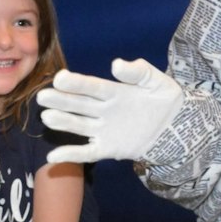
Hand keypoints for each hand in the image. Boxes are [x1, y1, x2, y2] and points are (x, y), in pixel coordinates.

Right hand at [37, 59, 183, 164]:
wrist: (177, 128)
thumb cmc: (165, 100)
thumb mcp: (157, 82)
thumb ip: (139, 72)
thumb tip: (117, 64)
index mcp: (113, 91)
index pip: (92, 86)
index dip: (77, 83)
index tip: (60, 78)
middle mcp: (103, 109)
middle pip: (79, 104)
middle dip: (62, 100)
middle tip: (43, 96)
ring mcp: (103, 129)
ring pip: (79, 125)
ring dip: (63, 123)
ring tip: (47, 118)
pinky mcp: (107, 148)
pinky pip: (87, 152)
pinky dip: (71, 155)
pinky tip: (53, 157)